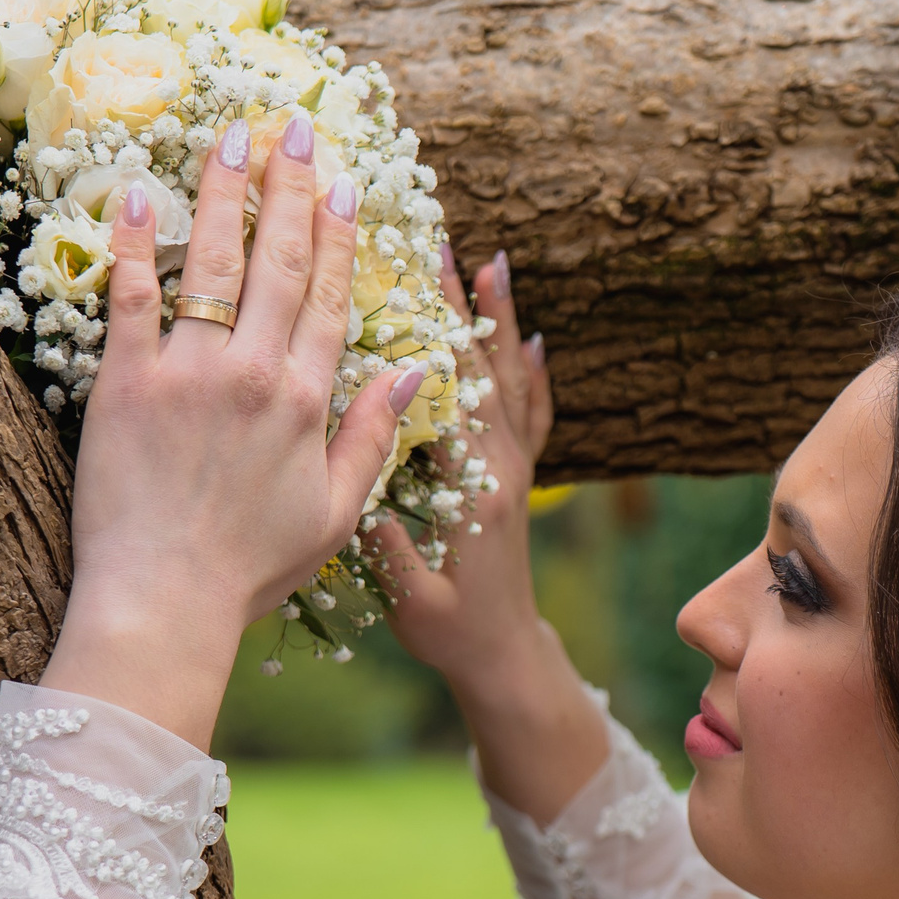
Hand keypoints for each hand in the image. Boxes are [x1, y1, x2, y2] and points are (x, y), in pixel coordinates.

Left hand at [40, 112, 419, 749]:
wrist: (164, 602)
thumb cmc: (250, 568)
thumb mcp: (335, 512)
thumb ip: (372, 437)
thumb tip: (410, 373)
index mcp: (308, 403)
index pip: (332, 299)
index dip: (340, 237)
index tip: (345, 185)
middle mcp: (255, 373)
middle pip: (278, 262)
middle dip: (289, 189)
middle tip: (294, 129)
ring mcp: (187, 373)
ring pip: (212, 263)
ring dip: (223, 192)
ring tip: (230, 136)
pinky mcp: (123, 384)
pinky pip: (129, 298)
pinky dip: (135, 243)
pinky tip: (140, 193)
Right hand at [366, 248, 551, 692]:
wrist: (504, 655)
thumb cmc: (449, 634)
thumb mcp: (410, 601)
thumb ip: (392, 553)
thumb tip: (365, 501)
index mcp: (475, 491)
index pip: (455, 399)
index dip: (434, 339)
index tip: (414, 282)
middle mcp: (503, 469)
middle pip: (484, 371)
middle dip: (464, 306)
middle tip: (448, 243)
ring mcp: (517, 470)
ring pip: (512, 381)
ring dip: (502, 321)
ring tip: (495, 261)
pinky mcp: (520, 479)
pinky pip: (533, 414)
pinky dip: (533, 373)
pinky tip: (533, 337)